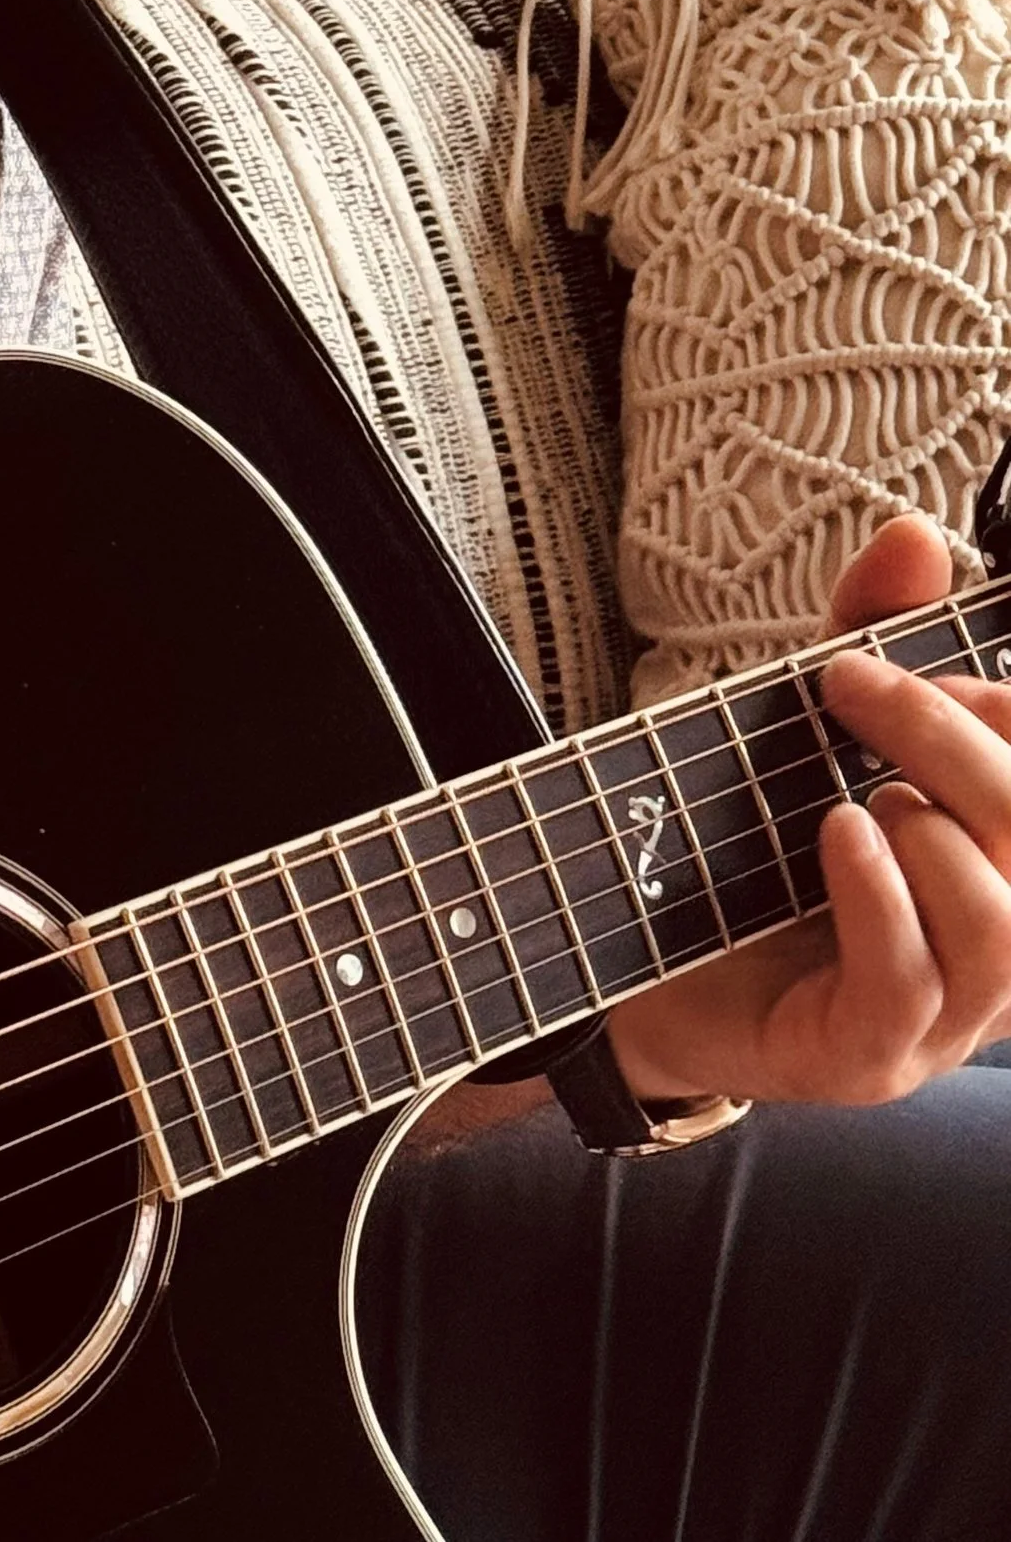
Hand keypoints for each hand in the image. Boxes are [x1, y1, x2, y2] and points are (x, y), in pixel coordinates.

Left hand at [610, 515, 1010, 1109]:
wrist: (620, 951)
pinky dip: (880, 895)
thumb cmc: (741, 839)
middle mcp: (992, 948)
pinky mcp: (865, 1057)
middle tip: (857, 688)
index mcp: (997, 865)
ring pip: (1003, 930)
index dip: (1007, 717)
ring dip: (935, 832)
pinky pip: (910, 984)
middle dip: (958, 745)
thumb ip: (868, 636)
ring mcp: (938, 1018)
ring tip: (857, 791)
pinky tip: (837, 834)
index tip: (935, 665)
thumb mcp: (803, 720)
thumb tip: (918, 535)